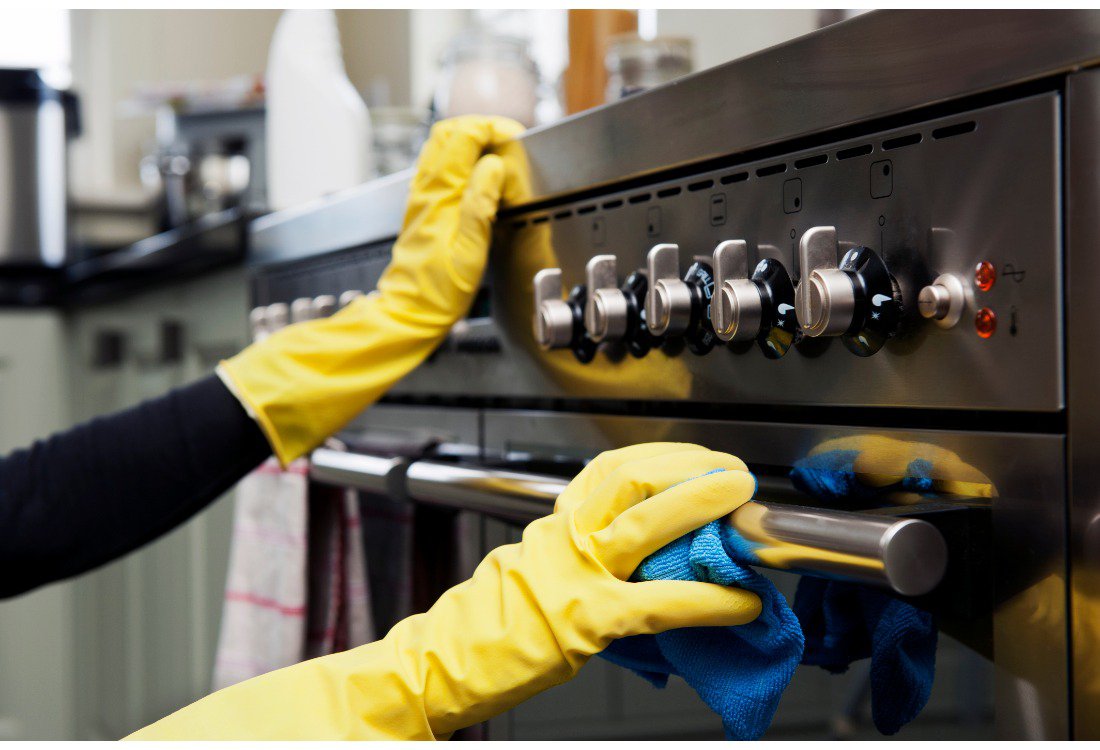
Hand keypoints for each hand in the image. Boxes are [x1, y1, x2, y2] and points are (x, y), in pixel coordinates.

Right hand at [129, 443, 761, 738]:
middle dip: (691, 467)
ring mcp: (570, 575)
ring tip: (746, 511)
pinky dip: (705, 598)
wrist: (434, 666)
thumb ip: (578, 555)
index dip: (661, 455)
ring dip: (705, 510)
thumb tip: (644, 559)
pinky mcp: (582, 620)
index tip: (696, 456)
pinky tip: (738, 601)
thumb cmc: (481, 628)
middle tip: (733, 473)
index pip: (609, 469)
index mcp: (549, 524)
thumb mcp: (529, 572)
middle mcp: (559, 536)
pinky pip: (656, 601)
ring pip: (647, 523)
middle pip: (632, 477)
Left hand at [219, 116, 523, 464]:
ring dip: (472, 141)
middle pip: (449, 132)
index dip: (491, 128)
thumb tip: (494, 167)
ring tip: (500, 155)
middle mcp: (427, 190)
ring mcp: (423, 197)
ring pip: (443, 147)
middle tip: (510, 141)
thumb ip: (481, 204)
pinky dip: (463, 159)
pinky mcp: (425, 208)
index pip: (462, 136)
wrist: (409, 311)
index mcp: (440, 195)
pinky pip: (441, 167)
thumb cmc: (438, 290)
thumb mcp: (470, 251)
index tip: (515, 139)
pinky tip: (479, 176)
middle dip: (482, 127)